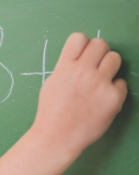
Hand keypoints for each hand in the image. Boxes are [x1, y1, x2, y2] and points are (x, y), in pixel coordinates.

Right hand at [32, 33, 126, 160]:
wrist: (57, 137)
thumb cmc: (52, 112)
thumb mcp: (52, 83)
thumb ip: (67, 67)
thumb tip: (82, 54)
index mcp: (65, 67)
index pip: (79, 38)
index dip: (82, 45)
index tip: (82, 55)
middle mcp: (83, 72)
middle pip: (101, 44)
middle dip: (99, 53)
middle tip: (95, 67)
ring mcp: (100, 84)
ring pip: (115, 58)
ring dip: (109, 66)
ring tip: (101, 80)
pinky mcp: (113, 98)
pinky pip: (122, 83)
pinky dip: (114, 90)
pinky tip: (102, 100)